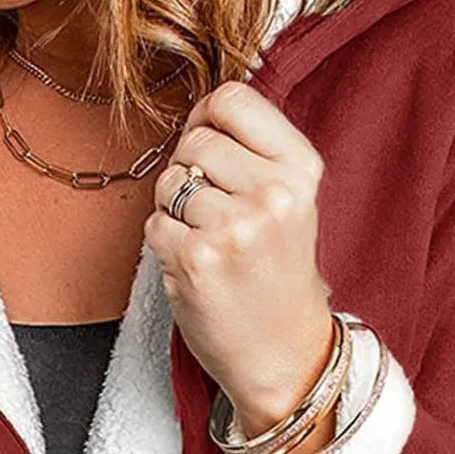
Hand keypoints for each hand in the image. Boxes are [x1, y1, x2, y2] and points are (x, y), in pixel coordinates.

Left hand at [143, 80, 333, 425]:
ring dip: (173, 211)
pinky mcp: (196, 260)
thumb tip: (200, 112)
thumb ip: (254, 152)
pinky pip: (154, 225)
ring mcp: (233, 228)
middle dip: (188, 172)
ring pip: (169, 183)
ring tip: (206, 242)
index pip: (232, 99)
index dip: (206, 118)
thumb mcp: (290, 201)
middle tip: (209, 212)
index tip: (208, 148)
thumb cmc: (278, 277)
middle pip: (195, 142)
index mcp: (300, 170)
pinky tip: (194, 267)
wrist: (284, 354)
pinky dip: (164, 245)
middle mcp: (272, 194)